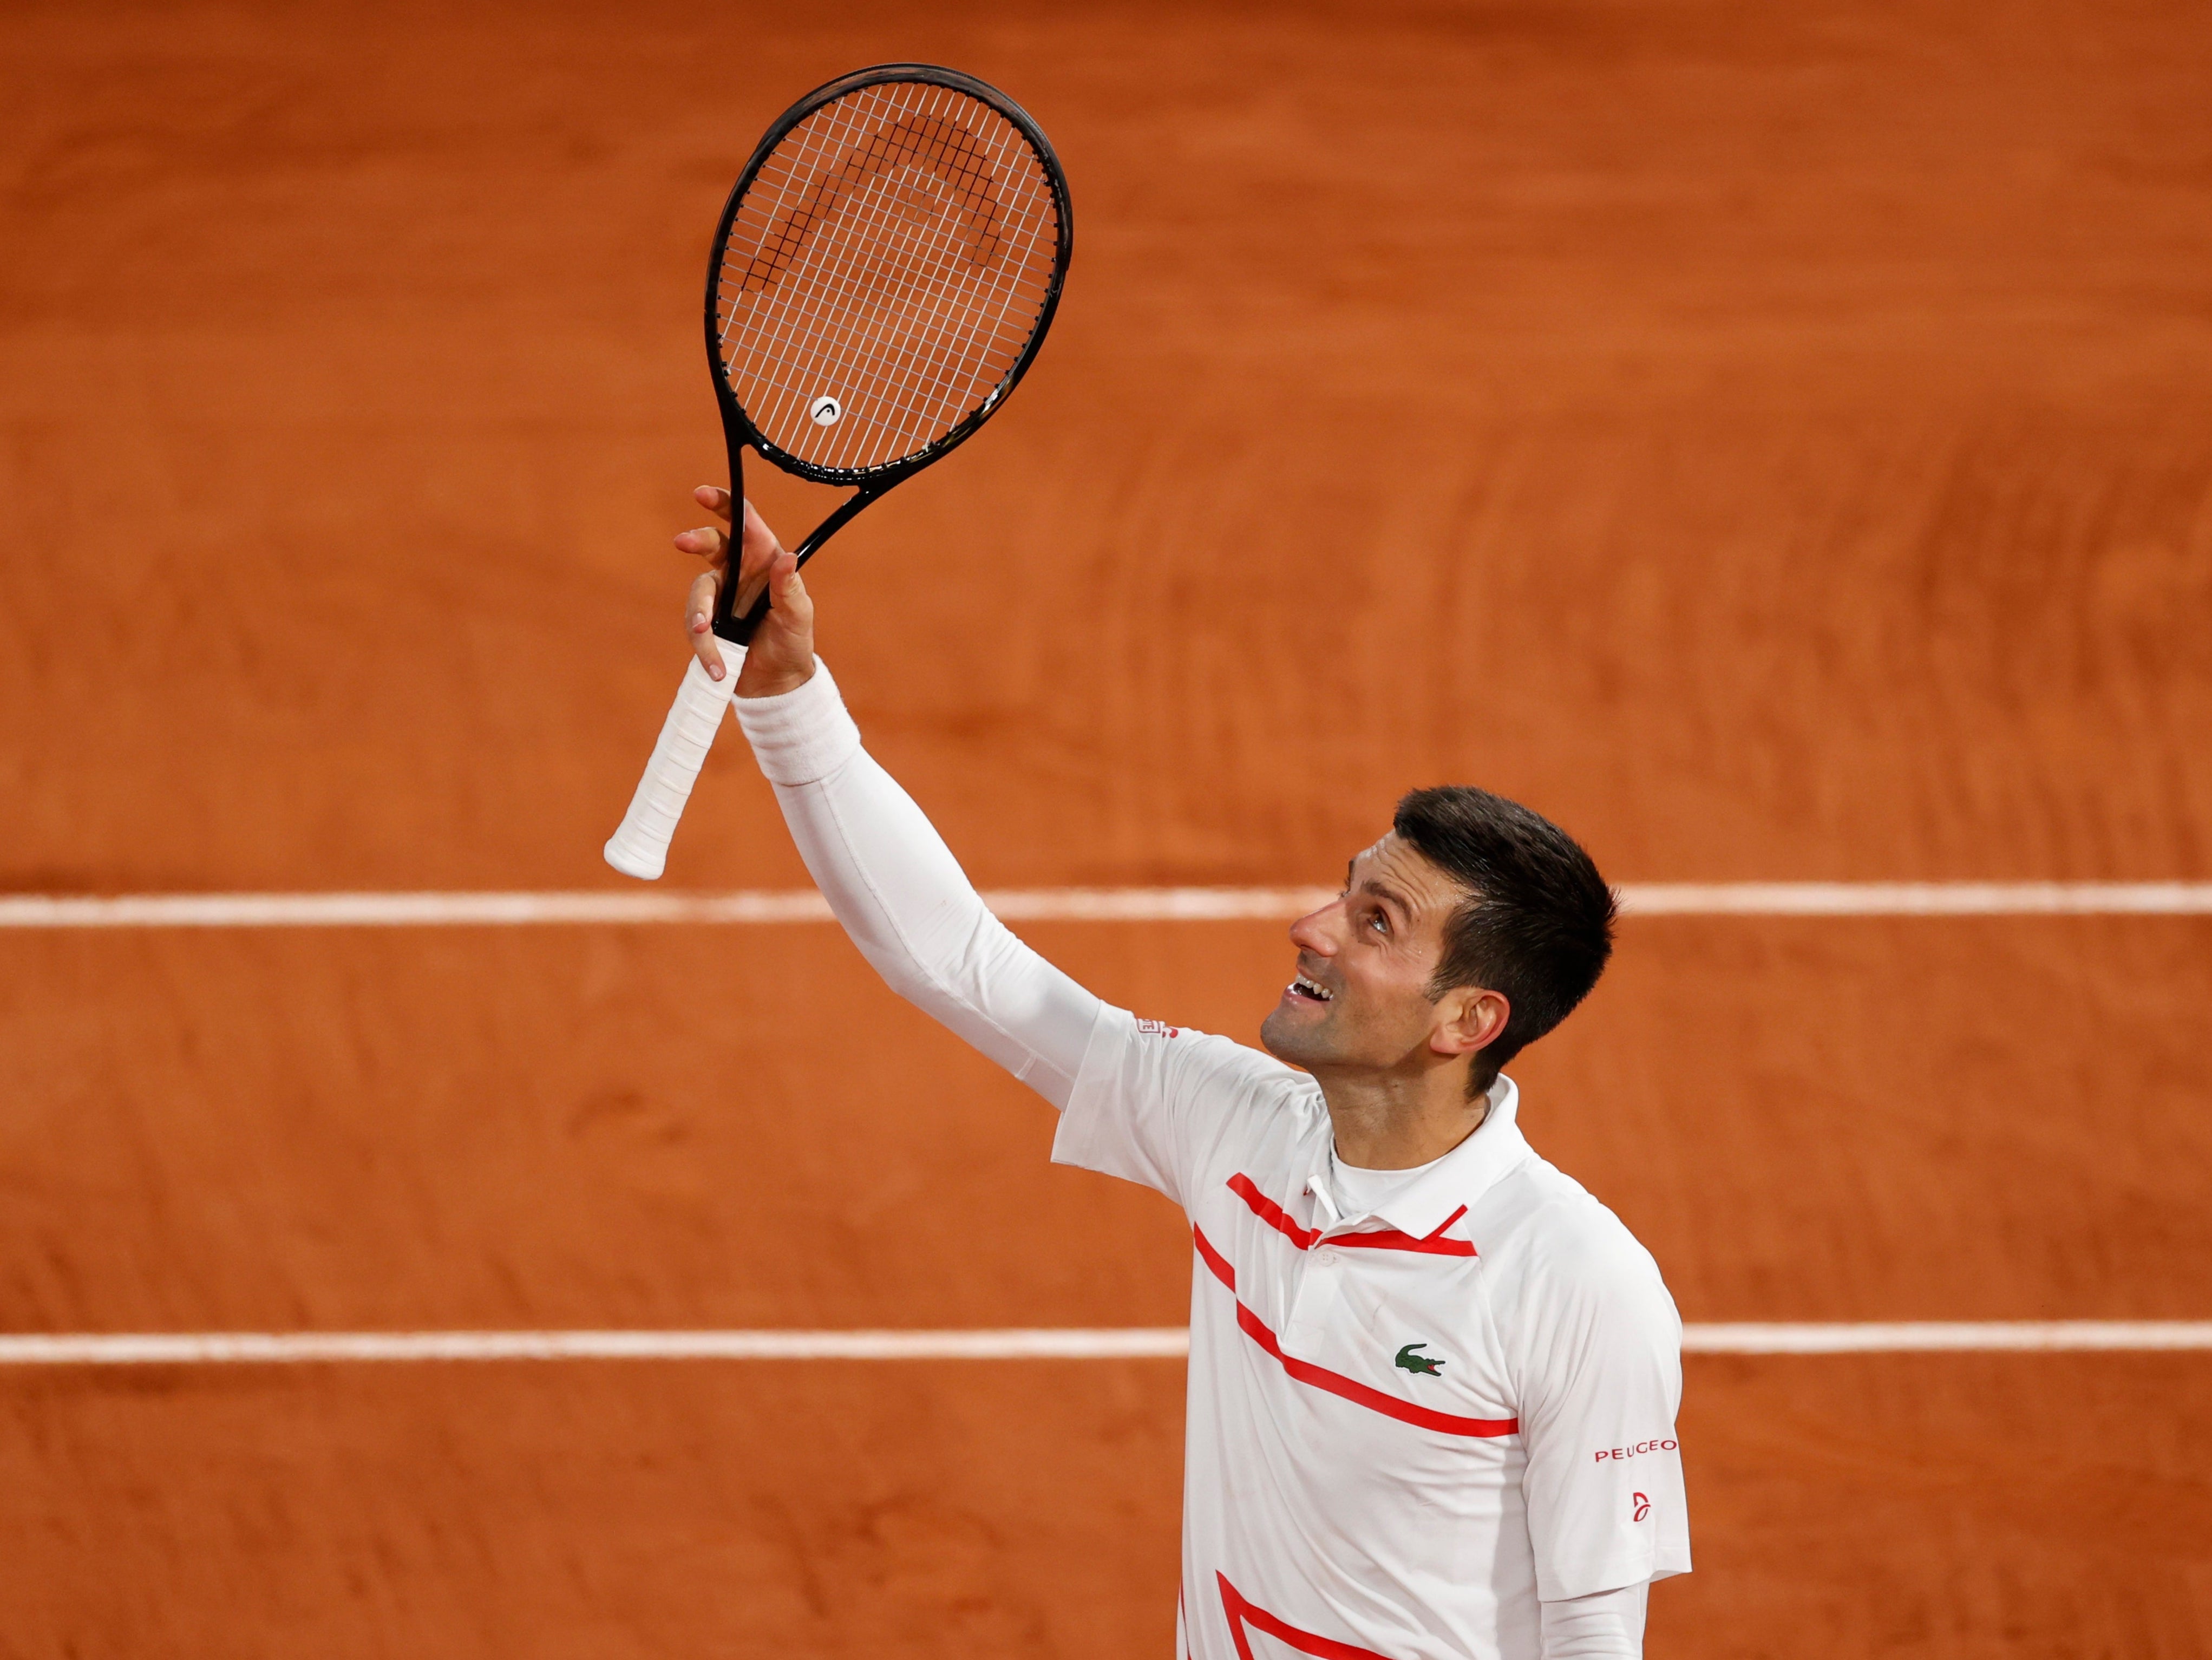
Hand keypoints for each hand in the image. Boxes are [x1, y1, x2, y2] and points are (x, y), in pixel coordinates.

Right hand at [676, 487, 815, 698]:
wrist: (776, 682)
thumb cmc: (793, 641)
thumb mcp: (798, 616)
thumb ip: (790, 588)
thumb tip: (788, 559)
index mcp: (765, 559)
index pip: (744, 522)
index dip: (724, 503)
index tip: (703, 494)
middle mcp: (739, 571)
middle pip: (711, 544)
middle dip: (696, 540)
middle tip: (683, 542)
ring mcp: (720, 595)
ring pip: (698, 591)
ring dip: (698, 613)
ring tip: (705, 635)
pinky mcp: (707, 620)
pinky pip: (694, 624)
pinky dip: (703, 645)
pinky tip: (716, 665)